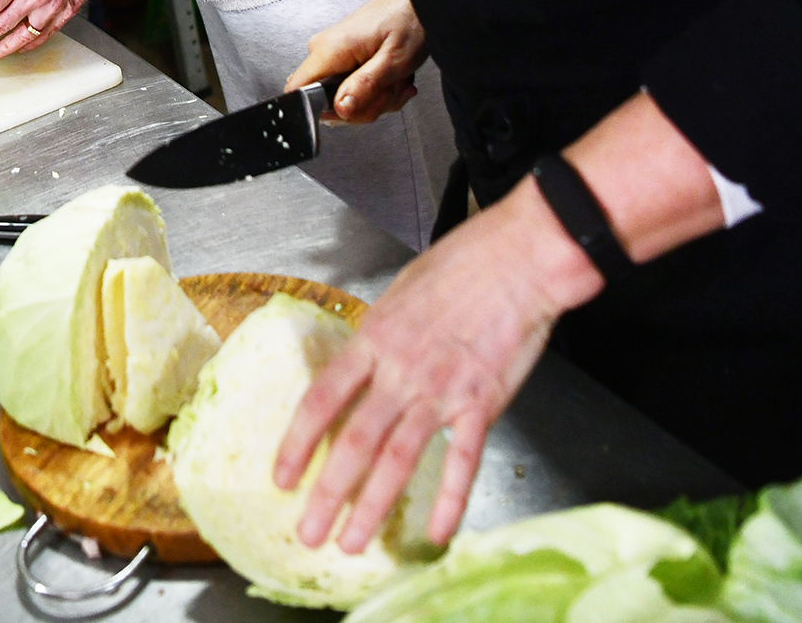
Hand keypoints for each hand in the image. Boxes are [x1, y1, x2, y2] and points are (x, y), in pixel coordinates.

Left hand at [273, 178, 601, 550]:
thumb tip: (363, 363)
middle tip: (309, 532)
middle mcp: (401, 370)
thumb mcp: (401, 291)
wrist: (518, 260)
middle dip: (328, 493)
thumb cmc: (464, 263)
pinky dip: (449, 499)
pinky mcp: (482, 403)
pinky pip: (461, 461)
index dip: (298, 443)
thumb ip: (381, 335)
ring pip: (397, 459)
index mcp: (375, 339)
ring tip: (353, 542)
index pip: (322, 400)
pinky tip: (438, 531)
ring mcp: (441, 391)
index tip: (283, 475)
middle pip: (354, 442)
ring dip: (373, 506)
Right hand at [286, 0, 427, 123]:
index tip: (354, 107)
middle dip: (364, 106)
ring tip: (393, 81)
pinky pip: (349, 89)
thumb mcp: (393, 61)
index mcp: (329, 50)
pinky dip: (374, 91)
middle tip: (389, 90)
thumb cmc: (406, 20)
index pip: (298, 92)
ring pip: (342, 99)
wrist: (411, 0)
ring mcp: (330, 55)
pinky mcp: (340, 58)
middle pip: (326, 103)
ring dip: (374, 99)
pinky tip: (389, 80)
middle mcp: (322, 51)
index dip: (324, 110)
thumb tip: (340, 109)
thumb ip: (365, 87)